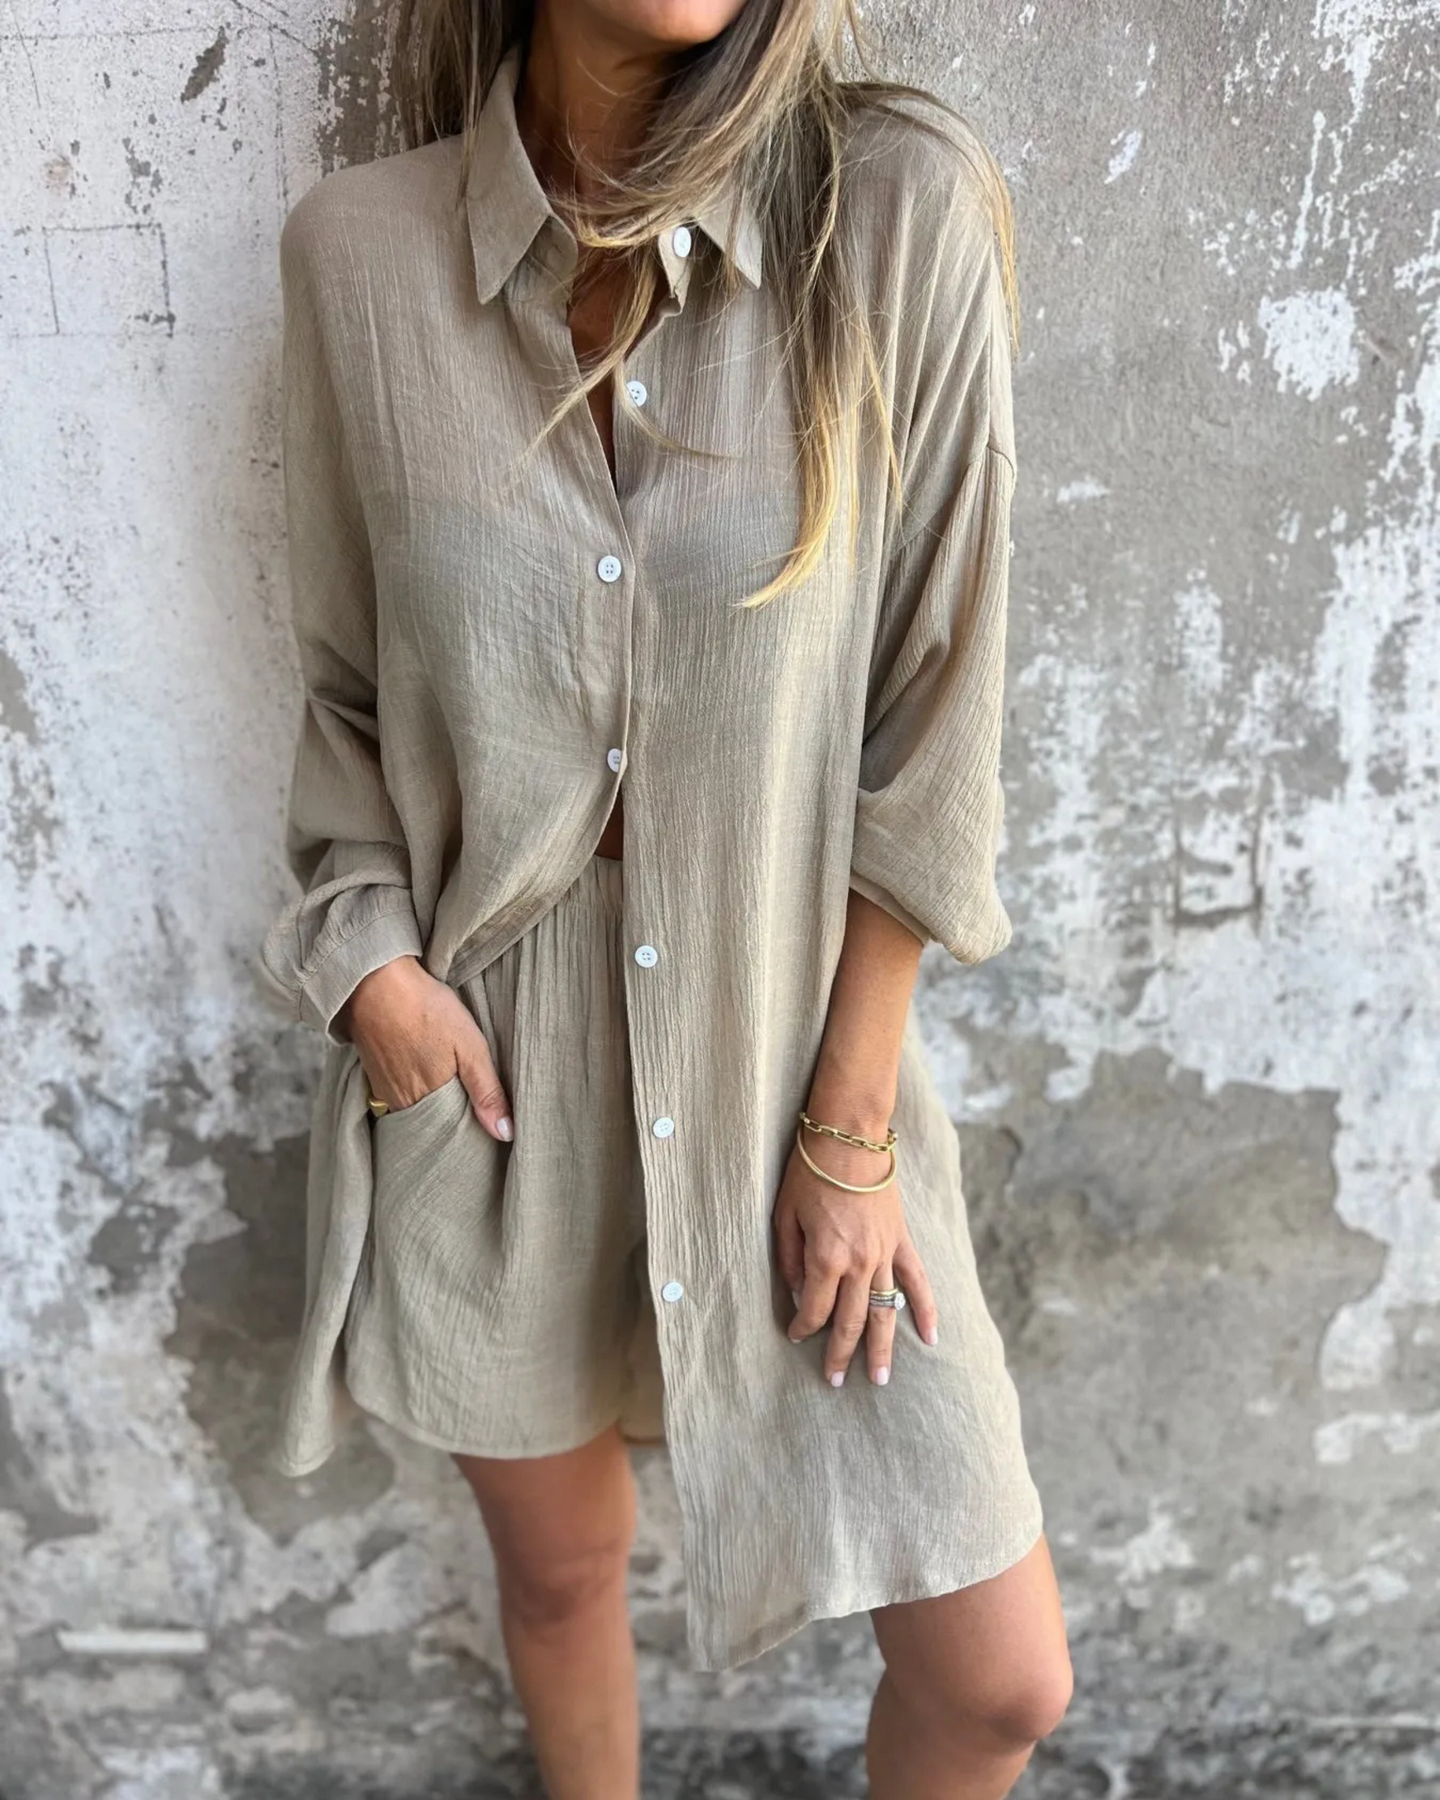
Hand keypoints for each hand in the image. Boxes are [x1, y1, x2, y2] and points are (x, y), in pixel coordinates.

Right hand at [341, 956, 513, 1141]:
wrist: (375, 982)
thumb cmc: (427, 1010)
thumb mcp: (470, 1047)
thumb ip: (487, 1091)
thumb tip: (506, 1132)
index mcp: (428, 1103)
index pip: (453, 1135)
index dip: (470, 1130)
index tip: (485, 1126)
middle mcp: (402, 1105)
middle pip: (433, 1125)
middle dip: (452, 1121)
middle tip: (472, 1108)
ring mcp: (385, 1092)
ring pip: (416, 1111)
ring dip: (433, 1106)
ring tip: (452, 1090)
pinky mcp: (374, 1077)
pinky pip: (399, 1097)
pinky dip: (415, 1093)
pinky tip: (426, 1074)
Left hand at [773, 1118, 937, 1387]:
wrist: (849, 1136)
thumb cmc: (808, 1172)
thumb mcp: (784, 1216)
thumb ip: (790, 1260)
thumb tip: (799, 1294)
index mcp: (826, 1258)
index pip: (815, 1309)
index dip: (803, 1328)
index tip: (795, 1337)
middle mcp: (859, 1263)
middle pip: (850, 1321)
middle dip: (840, 1354)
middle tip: (835, 1382)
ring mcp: (886, 1253)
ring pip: (884, 1310)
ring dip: (882, 1347)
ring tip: (881, 1379)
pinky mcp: (901, 1240)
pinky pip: (918, 1281)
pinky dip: (926, 1310)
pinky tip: (930, 1337)